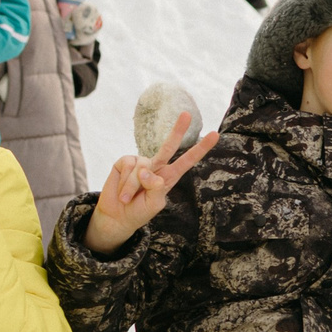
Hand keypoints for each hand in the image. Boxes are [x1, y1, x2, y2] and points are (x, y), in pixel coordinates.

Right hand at [84, 111, 218, 252]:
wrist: (117, 216)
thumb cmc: (139, 211)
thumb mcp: (153, 204)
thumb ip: (155, 188)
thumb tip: (148, 171)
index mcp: (169, 176)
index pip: (187, 161)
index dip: (200, 149)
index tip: (215, 135)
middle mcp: (156, 166)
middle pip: (169, 146)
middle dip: (178, 130)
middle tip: (187, 115)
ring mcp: (140, 162)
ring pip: (141, 167)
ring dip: (132, 187)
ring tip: (127, 198)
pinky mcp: (125, 161)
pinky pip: (127, 165)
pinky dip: (124, 182)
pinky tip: (121, 192)